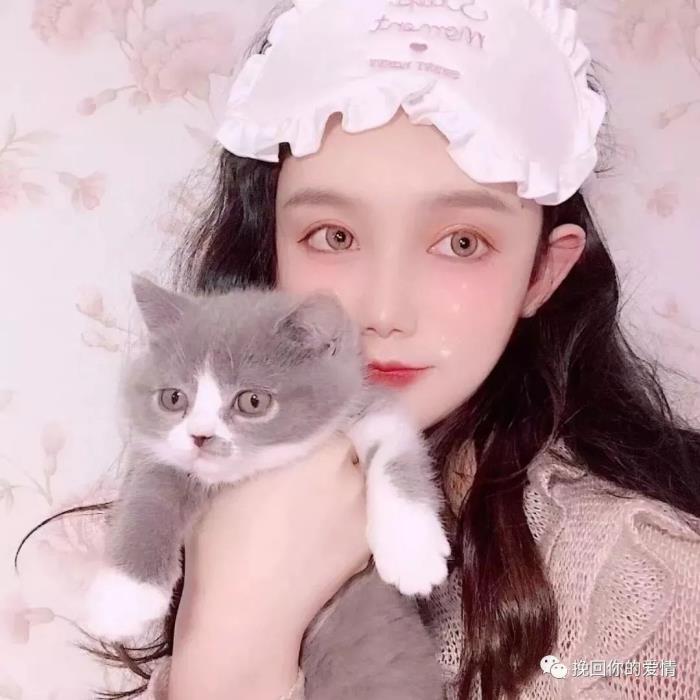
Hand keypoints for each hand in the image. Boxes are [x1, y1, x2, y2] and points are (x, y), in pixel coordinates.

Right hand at [177, 434, 370, 641]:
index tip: (307, 419)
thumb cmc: (223, 539)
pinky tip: (324, 517)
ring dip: (346, 472)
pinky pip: (367, 506)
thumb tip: (276, 427)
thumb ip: (265, 441)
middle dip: (334, 442)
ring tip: (316, 488)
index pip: (336, 410)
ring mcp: (365, 509)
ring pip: (362, 474)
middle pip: (353, 441)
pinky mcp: (368, 542)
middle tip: (308, 453)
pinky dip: (351, 503)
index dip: (321, 414)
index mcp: (320, 448)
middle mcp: (352, 473)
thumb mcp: (233, 472)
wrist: (245, 612)